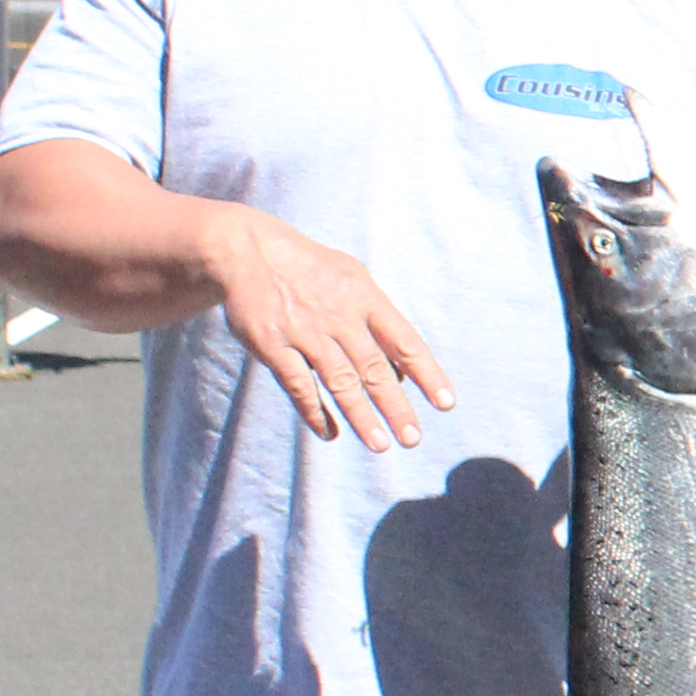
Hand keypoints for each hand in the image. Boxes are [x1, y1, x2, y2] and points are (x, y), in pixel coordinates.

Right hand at [205, 208, 451, 450]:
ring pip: (340, 382)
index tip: (446, 404)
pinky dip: (316, 412)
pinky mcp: (272, 344)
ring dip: (361, 417)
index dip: (428, 375)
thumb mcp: (353, 279)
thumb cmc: (312, 271)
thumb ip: (378, 319)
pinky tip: (330, 433)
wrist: (249, 251)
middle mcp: (339, 316)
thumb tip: (403, 370)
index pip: (405, 342)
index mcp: (365, 297)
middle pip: (375, 369)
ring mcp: (305, 331)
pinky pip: (299, 386)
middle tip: (412, 439)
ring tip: (380, 445)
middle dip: (396, 407)